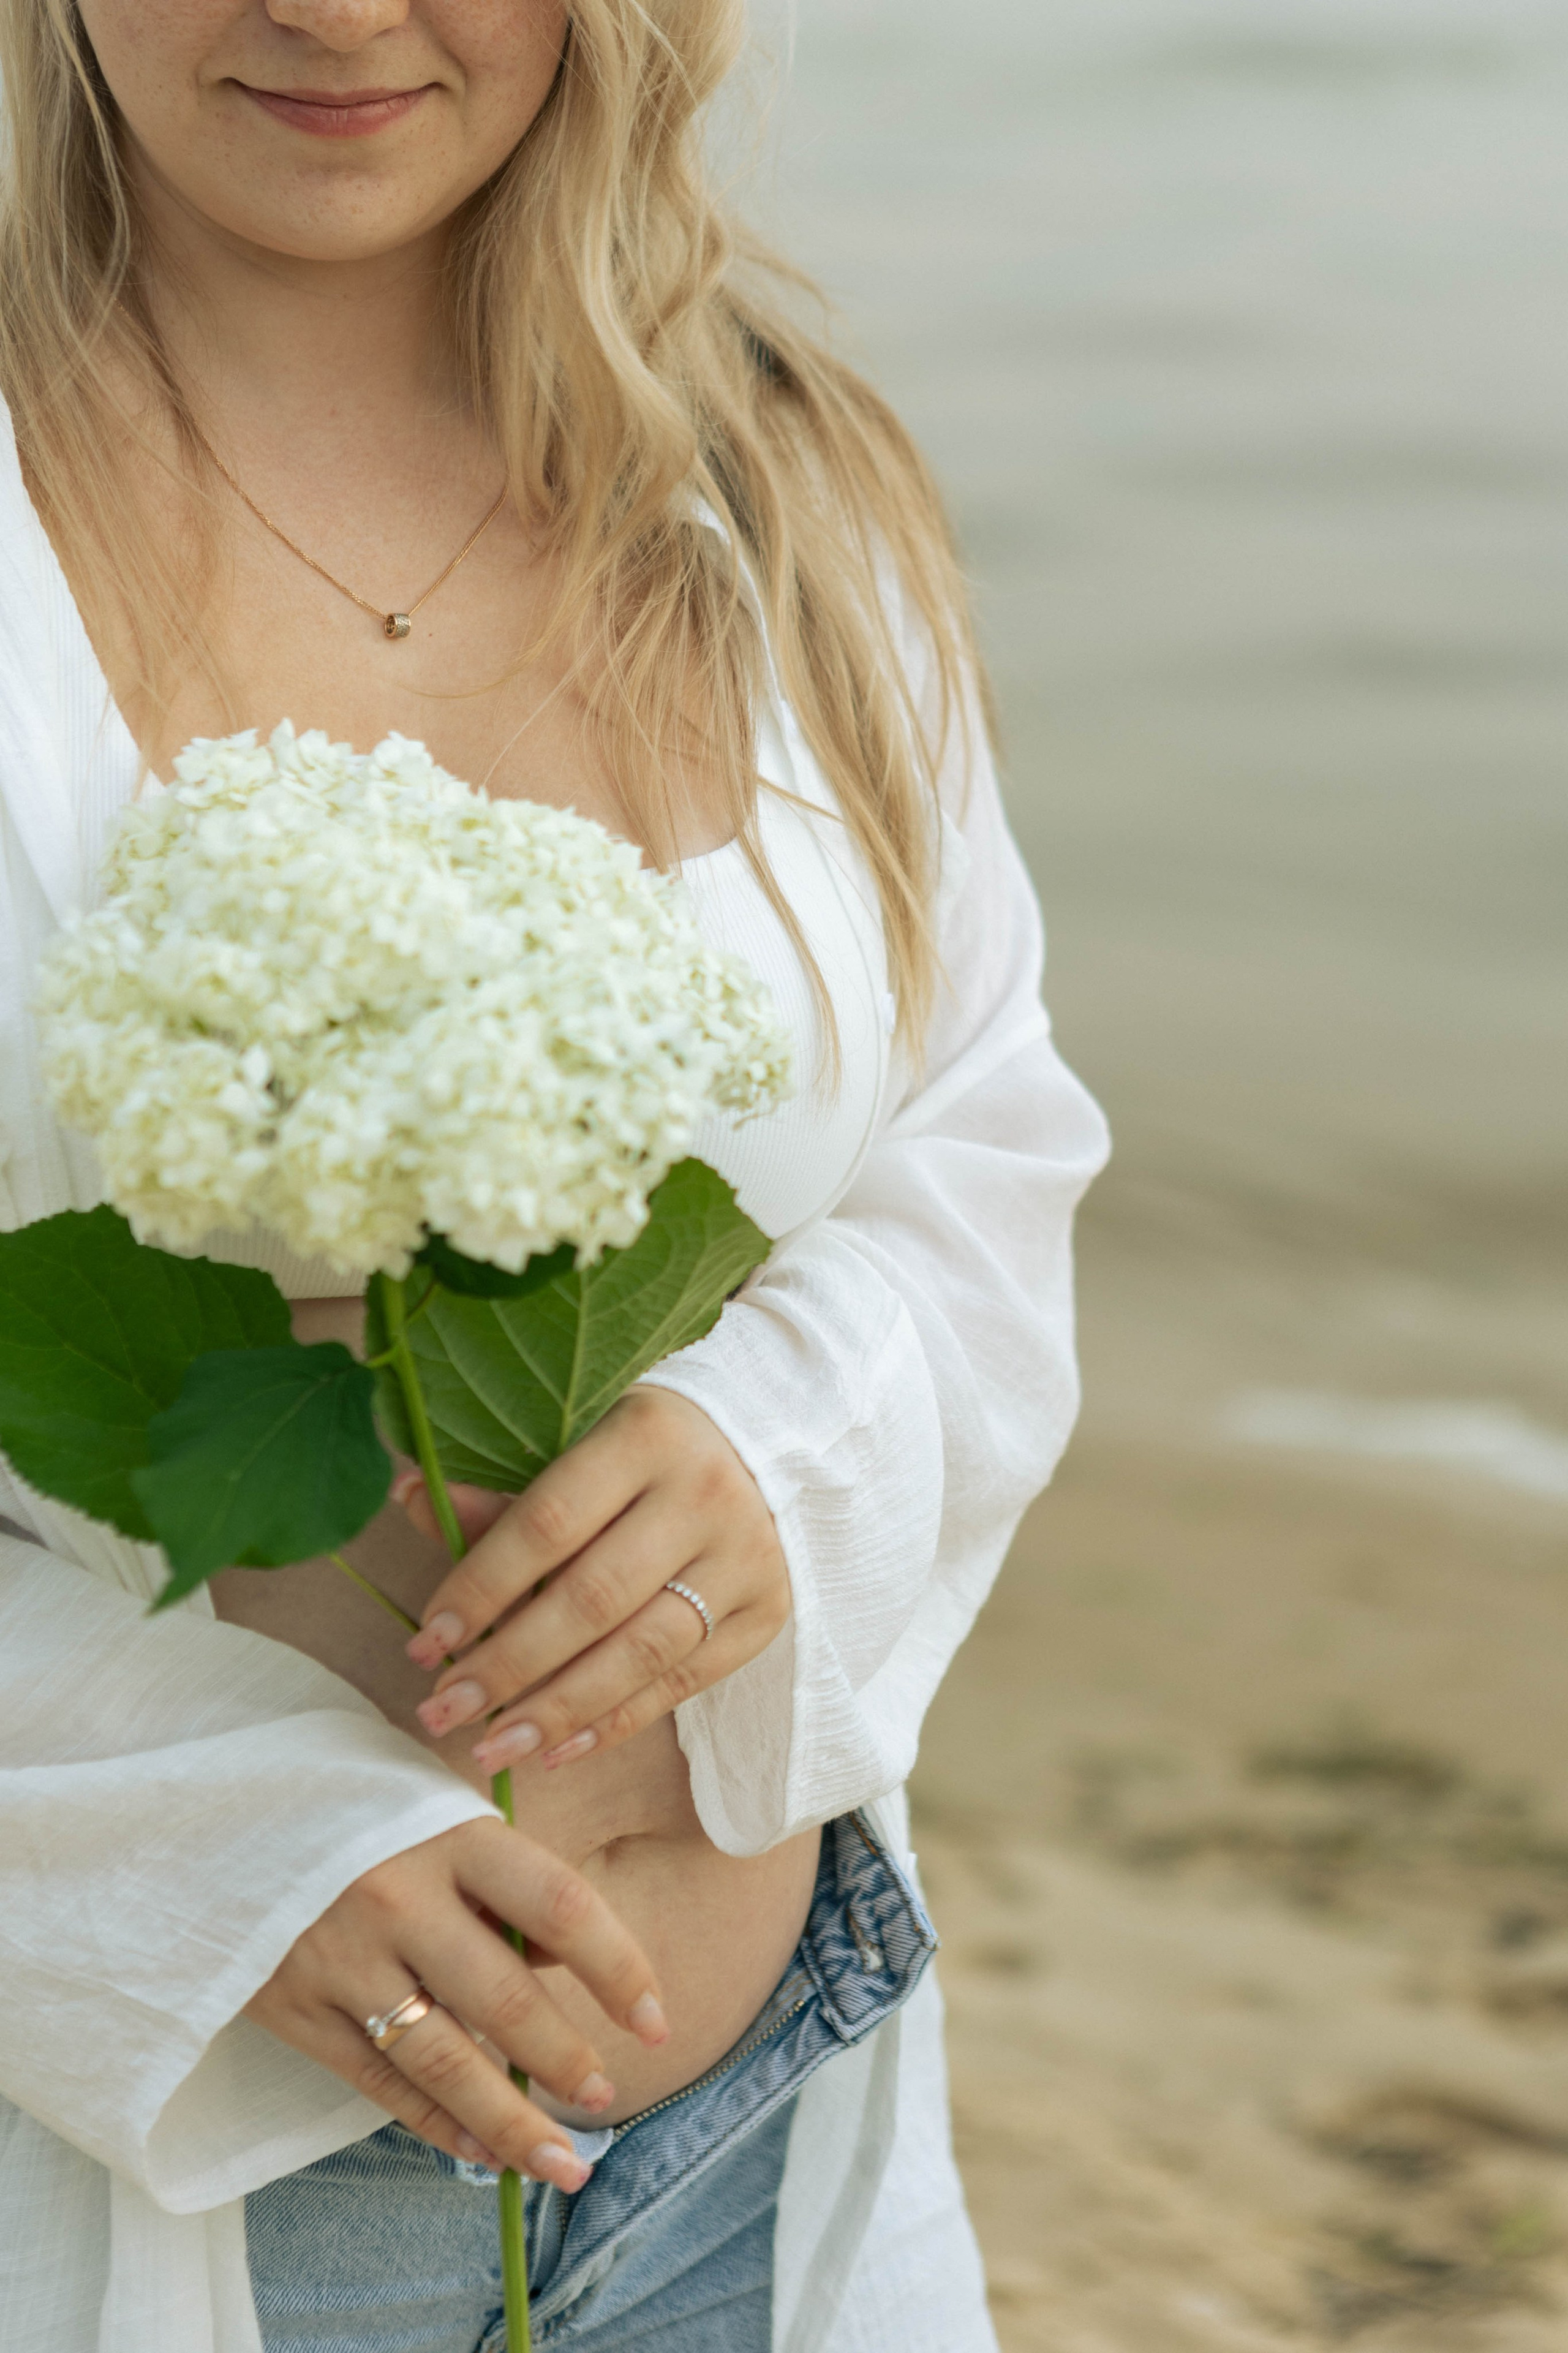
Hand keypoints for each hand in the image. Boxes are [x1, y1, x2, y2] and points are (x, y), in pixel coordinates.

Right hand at [246, 1817, 667, 2190]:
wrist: (219, 1816)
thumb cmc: (360, 1812)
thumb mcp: (439, 1816)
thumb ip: (503, 1882)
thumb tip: (565, 1961)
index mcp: (451, 1836)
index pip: (558, 1907)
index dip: (617, 1968)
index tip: (656, 2020)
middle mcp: (399, 1898)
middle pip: (503, 1998)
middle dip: (564, 2059)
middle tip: (607, 2097)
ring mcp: (343, 1959)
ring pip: (444, 2060)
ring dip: (511, 2121)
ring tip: (563, 2163)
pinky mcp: (297, 2010)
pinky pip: (380, 2084)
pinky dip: (437, 2125)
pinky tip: (481, 2151)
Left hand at [399, 1387, 790, 1772]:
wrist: (770, 1449)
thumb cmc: (645, 1450)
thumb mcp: (578, 1444)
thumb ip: (501, 1489)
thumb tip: (409, 1495)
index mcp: (646, 1435)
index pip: (549, 1522)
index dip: (481, 1587)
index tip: (426, 1640)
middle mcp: (704, 1494)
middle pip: (593, 1598)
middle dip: (508, 1665)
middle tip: (442, 1709)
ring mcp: (744, 1557)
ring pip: (641, 1651)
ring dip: (558, 1710)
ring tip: (492, 1747)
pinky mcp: (764, 1611)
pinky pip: (682, 1682)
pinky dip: (616, 1722)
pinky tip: (557, 1750)